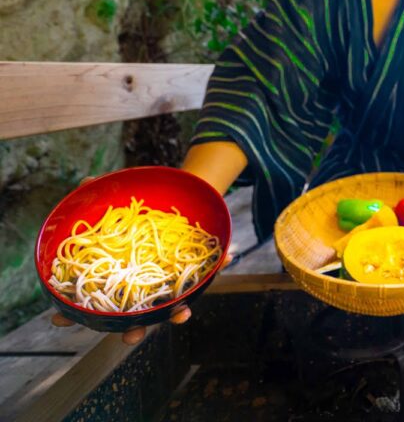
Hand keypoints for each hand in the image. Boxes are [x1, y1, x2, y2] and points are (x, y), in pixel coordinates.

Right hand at [50, 176, 229, 344]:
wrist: (177, 197)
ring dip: (178, 314)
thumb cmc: (140, 210)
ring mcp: (170, 283)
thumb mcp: (118, 200)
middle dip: (132, 331)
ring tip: (181, 316)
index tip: (59, 319)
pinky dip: (219, 265)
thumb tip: (85, 183)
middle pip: (135, 319)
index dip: (76, 313)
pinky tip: (226, 258)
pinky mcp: (196, 269)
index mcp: (119, 275)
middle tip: (129, 337)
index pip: (93, 301)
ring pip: (173, 307)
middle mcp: (143, 288)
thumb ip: (101, 193)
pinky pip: (208, 270)